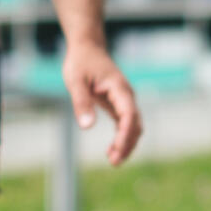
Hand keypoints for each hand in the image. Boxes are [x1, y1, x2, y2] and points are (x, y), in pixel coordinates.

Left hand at [62, 40, 141, 165]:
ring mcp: (124, 100)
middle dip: (127, 144)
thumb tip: (87, 127)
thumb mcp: (75, 81)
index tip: (118, 150)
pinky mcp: (118, 104)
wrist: (87, 48)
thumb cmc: (81, 62)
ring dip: (126, 144)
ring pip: (133, 126)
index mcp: (119, 88)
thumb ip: (81, 103)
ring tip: (113, 161)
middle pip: (135, 124)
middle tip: (114, 162)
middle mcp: (126, 95)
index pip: (129, 115)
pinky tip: (112, 150)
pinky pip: (126, 124)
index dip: (125, 135)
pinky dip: (122, 138)